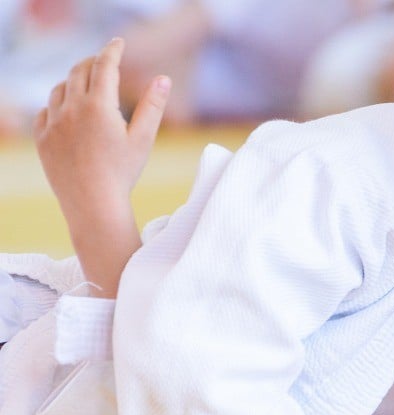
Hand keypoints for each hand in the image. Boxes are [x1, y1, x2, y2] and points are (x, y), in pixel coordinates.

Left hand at [33, 38, 169, 296]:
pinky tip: (67, 110)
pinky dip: (58, 103)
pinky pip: (45, 111)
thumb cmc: (123, 174)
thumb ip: (153, 106)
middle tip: (104, 60)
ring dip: (74, 80)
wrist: (92, 205)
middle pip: (79, 71)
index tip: (119, 42)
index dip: (113, 50)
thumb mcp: (143, 139)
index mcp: (99, 106)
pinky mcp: (42, 139)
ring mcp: (53, 123)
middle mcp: (72, 109)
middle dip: (93, 61)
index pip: (105, 65)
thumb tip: (163, 79)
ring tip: (86, 83)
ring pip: (60, 88)